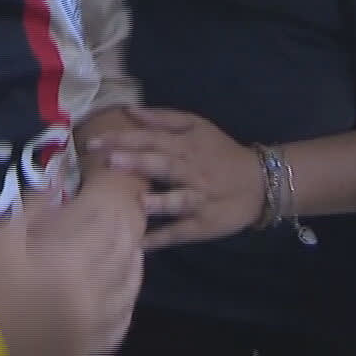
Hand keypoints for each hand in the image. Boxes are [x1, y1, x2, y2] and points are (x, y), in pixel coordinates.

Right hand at [0, 161, 144, 355]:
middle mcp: (91, 293)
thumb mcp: (3, 236)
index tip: (104, 175)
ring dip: (132, 252)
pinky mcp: (92, 345)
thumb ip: (38, 204)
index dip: (110, 189)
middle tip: (119, 199)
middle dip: (125, 215)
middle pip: (125, 244)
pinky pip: (123, 316)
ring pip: (131, 280)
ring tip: (124, 234)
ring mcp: (94, 324)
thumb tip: (59, 176)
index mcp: (68, 262)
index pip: (106, 215)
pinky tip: (122, 279)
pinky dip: (127, 292)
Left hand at [88, 106, 262, 249]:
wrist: (260, 183)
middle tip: (110, 162)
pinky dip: (161, 239)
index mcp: (186, 146)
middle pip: (163, 165)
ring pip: (178, 200)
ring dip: (158, 202)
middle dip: (137, 163)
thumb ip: (164, 118)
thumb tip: (131, 111)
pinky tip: (140, 245)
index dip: (124, 139)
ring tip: (138, 203)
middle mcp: (192, 171)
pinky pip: (181, 232)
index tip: (94, 142)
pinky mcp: (203, 225)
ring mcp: (199, 200)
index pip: (152, 139)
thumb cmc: (221, 153)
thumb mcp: (198, 126)